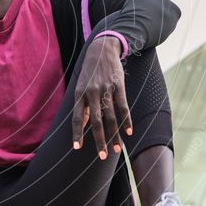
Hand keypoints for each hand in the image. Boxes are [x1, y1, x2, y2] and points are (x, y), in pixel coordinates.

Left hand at [71, 37, 132, 159]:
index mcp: (80, 94)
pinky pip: (123, 107)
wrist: (102, 49)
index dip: (77, 133)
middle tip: (103, 156)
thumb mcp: (82, 86)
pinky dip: (126, 121)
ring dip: (114, 135)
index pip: (77, 118)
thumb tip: (83, 124)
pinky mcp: (118, 86)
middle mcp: (91, 93)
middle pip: (96, 121)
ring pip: (111, 117)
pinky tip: (128, 132)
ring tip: (117, 149)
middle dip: (99, 140)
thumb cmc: (91, 72)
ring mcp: (106, 89)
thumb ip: (83, 105)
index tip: (77, 147)